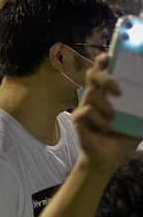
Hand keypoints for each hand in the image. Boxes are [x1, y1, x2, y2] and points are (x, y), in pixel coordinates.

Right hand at [74, 54, 140, 173]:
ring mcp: (85, 106)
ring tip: (114, 119)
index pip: (103, 69)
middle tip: (119, 91)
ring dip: (105, 106)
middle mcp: (95, 95)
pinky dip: (98, 119)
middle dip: (105, 79)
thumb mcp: (140, 122)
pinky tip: (105, 128)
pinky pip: (85, 111)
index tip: (110, 56)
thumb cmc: (123, 137)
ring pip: (90, 94)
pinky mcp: (79, 119)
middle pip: (92, 75)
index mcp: (108, 93)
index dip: (104, 59)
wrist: (109, 160)